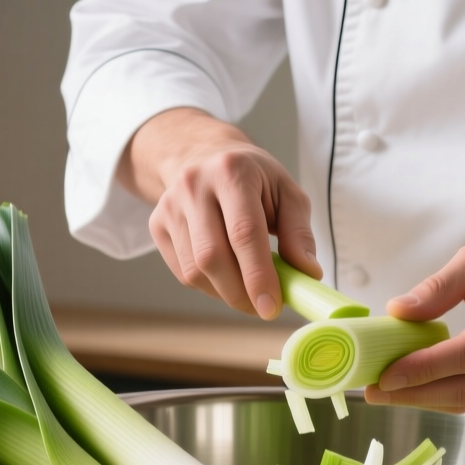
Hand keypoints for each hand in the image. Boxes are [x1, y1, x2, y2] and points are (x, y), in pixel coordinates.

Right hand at [118, 107, 315, 318]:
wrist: (205, 157)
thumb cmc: (254, 180)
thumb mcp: (287, 193)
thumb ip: (299, 232)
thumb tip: (308, 273)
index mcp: (232, 171)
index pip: (243, 232)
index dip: (258, 275)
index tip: (272, 307)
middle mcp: (194, 185)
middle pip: (212, 256)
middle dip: (240, 293)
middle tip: (263, 307)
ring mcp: (170, 205)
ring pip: (195, 271)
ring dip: (225, 293)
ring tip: (247, 288)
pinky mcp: (156, 224)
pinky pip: (183, 273)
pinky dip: (209, 286)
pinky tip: (225, 275)